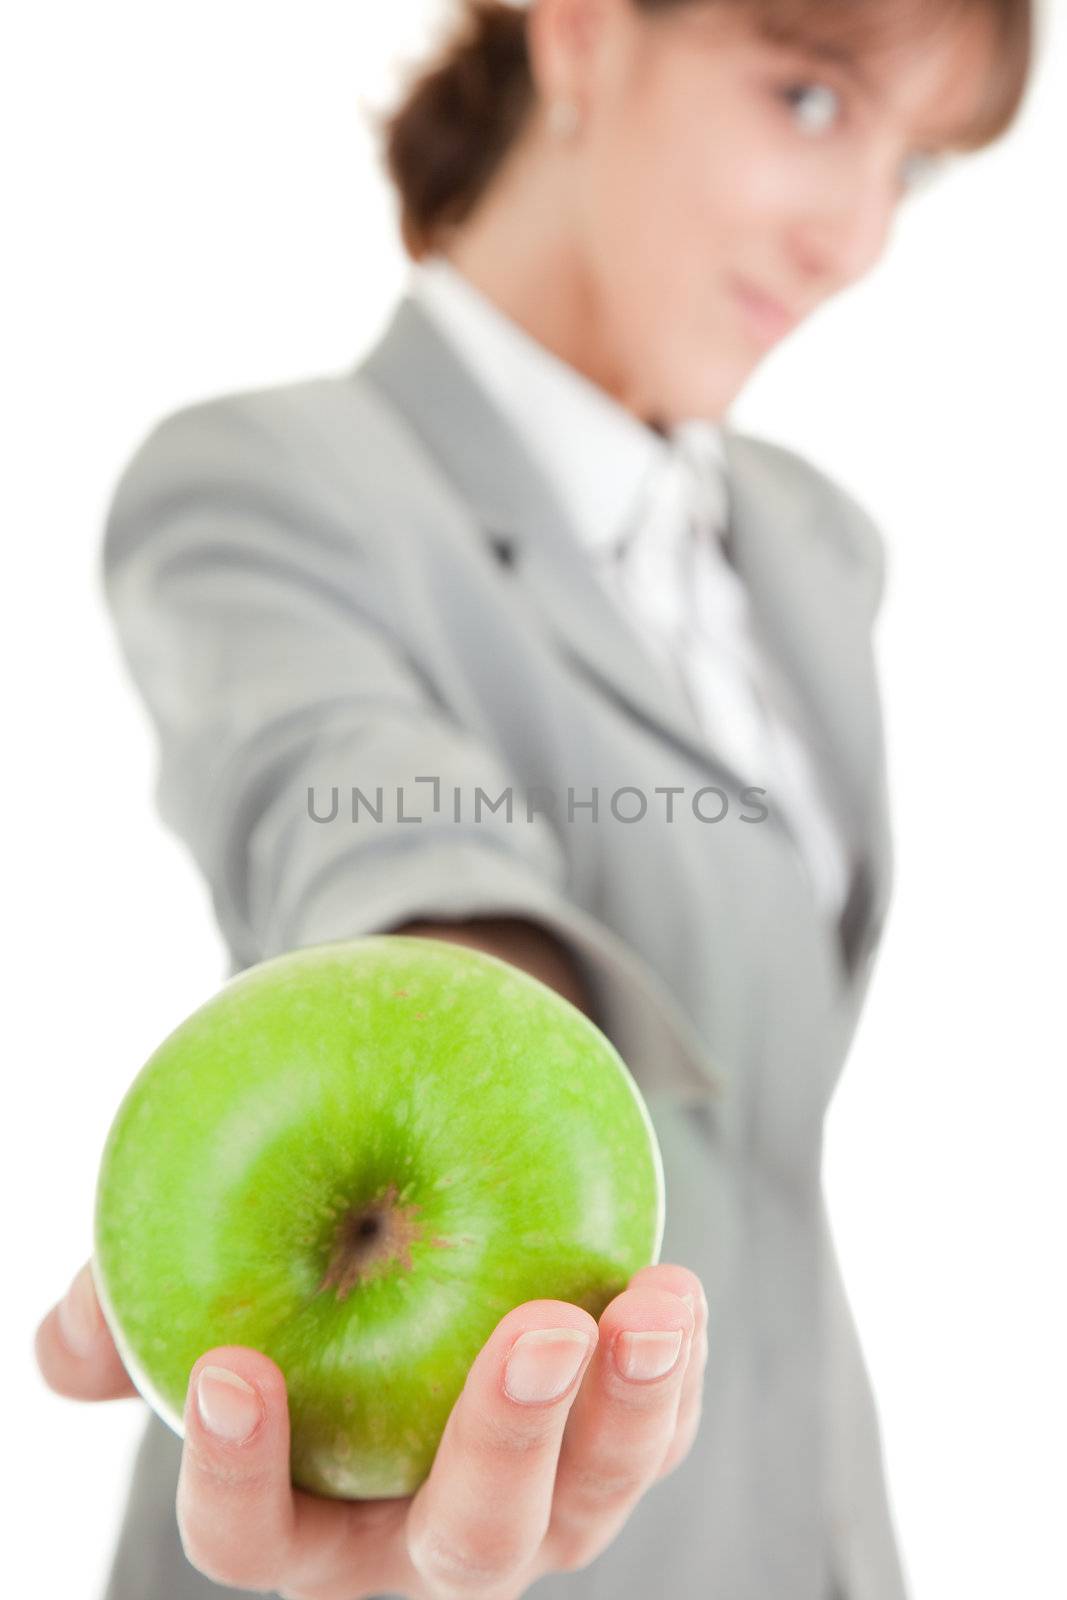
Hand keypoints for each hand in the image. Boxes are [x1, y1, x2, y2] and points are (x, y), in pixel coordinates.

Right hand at [36, 1259, 707, 1598]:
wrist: (406, 1217)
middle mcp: (418, 1538)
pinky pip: (654, 1434)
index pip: (249, 1538)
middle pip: (464, 1548)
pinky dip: (671, 1373)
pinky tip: (674, 1291)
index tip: (228, 1367)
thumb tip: (64, 1345)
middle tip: (541, 1331)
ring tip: (656, 1300)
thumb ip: (133, 1299)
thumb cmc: (292, 1252)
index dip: (235, 1475)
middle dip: (504, 1447)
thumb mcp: (206, 1262)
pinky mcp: (606, 1454)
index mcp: (302, 1515)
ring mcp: (528, 1508)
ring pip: (586, 1500)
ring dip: (631, 1410)